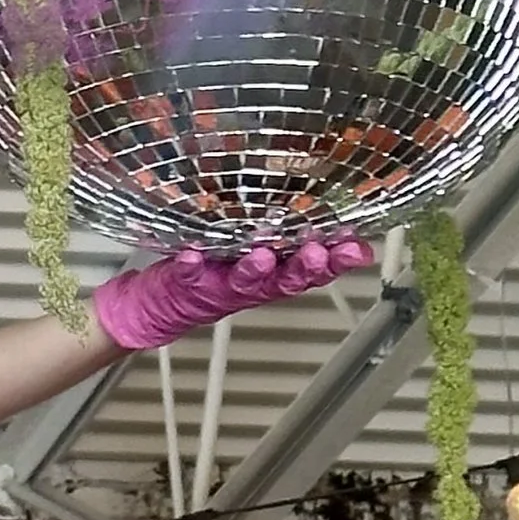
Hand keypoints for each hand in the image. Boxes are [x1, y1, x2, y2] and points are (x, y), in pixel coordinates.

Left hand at [90, 237, 373, 355]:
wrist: (161, 305)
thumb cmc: (215, 270)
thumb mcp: (260, 255)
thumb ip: (294, 240)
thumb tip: (335, 214)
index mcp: (274, 272)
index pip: (315, 270)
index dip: (337, 262)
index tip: (356, 249)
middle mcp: (254, 284)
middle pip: (288, 279)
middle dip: (306, 267)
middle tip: (319, 252)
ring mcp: (222, 286)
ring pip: (247, 282)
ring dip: (257, 269)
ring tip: (263, 255)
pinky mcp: (188, 284)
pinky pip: (191, 275)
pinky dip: (194, 266)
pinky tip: (193, 256)